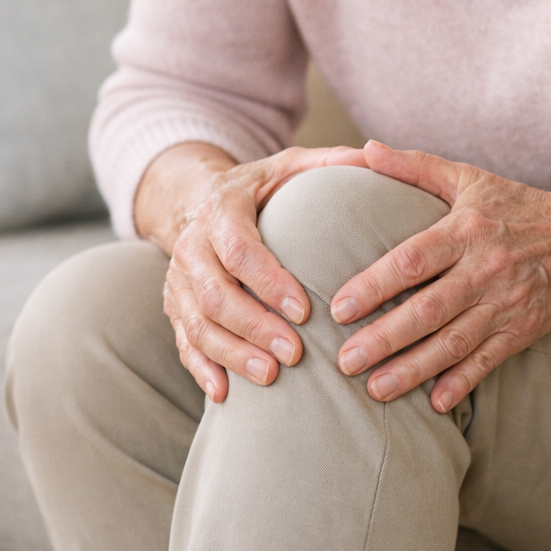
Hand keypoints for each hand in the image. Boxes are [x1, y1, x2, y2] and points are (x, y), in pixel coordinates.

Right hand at [149, 143, 366, 402]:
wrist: (199, 199)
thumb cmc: (261, 188)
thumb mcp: (290, 165)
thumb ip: (330, 163)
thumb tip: (375, 157)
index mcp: (220, 208)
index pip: (239, 249)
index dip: (268, 281)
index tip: (305, 309)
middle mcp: (191, 244)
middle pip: (214, 294)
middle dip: (254, 327)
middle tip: (294, 354)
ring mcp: (178, 279)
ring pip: (197, 324)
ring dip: (232, 354)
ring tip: (271, 377)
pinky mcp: (174, 306)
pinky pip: (183, 342)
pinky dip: (201, 369)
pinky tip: (226, 393)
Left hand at [329, 143, 550, 414]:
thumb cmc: (515, 206)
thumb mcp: (468, 178)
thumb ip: (414, 167)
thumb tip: (365, 149)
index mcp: (466, 229)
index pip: (413, 260)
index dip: (374, 285)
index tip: (338, 307)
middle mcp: (485, 269)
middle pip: (427, 310)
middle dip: (383, 338)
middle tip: (344, 361)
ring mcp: (505, 304)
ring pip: (452, 343)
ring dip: (412, 370)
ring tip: (373, 389)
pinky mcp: (522, 331)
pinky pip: (487, 361)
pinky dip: (461, 383)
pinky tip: (434, 404)